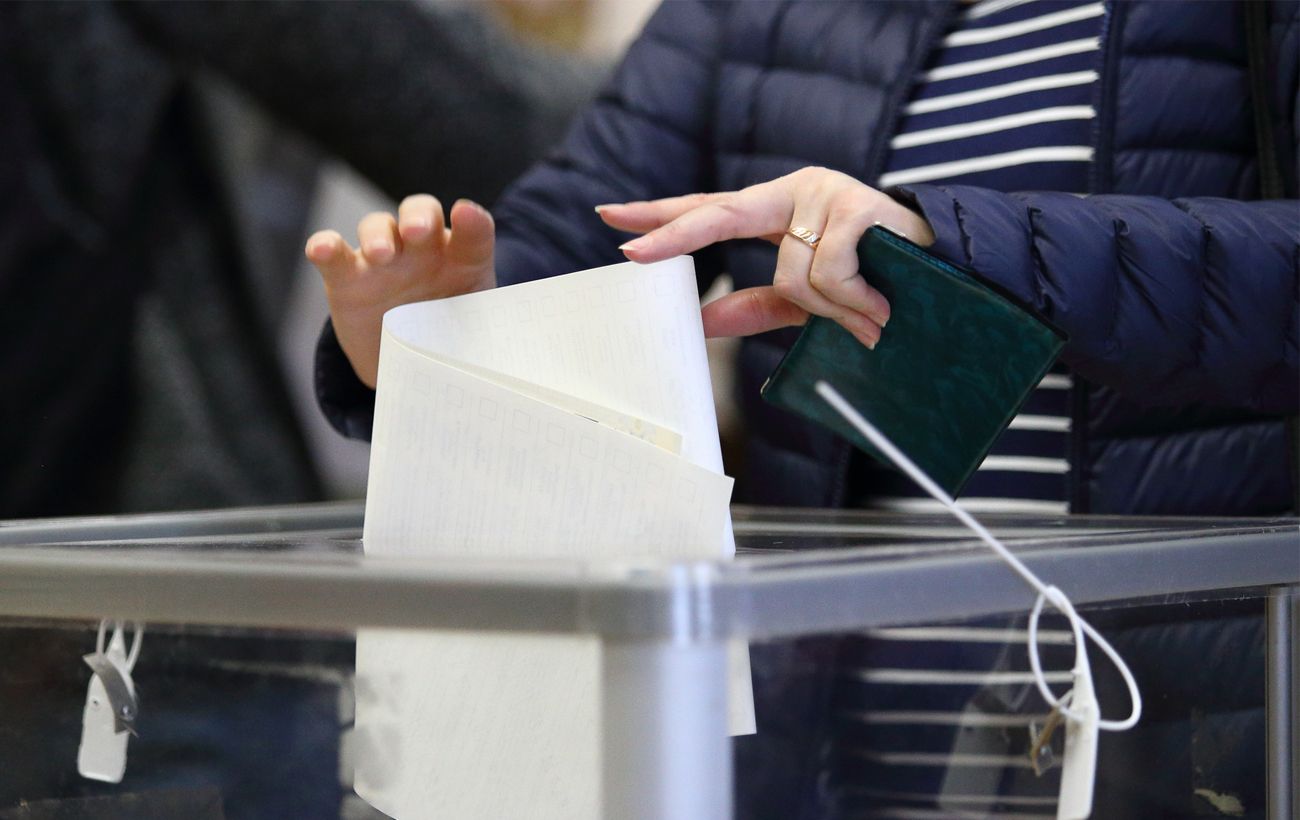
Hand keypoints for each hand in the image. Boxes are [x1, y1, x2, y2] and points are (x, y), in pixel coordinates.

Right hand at [305, 195, 494, 387]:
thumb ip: (481, 336)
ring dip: (378, 234)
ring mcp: (382, 259)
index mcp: (462, 259)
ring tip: (380, 255)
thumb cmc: (448, 338)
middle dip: (419, 217)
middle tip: (418, 232)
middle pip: (420, 212)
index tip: (468, 215)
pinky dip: (324, 247)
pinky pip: (333, 255)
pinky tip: (321, 248)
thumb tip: (491, 364)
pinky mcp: (346, 278)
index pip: (472, 232)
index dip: (472, 222)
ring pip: (377, 225)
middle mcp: (422, 248)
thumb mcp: (471, 337)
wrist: (408, 361)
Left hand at [596, 167, 932, 348]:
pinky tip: (880, 306)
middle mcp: (799, 191)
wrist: (956, 278)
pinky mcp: (862, 208)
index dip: (662, 216)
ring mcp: (831, 194)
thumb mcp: (809, 300)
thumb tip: (701, 320)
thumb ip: (759, 304)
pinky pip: (829, 273)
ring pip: (792, 273)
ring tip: (868, 314)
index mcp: (781, 208)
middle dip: (676, 235)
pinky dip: (853, 302)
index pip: (710, 209)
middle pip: (722, 212)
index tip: (610, 219)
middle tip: (632, 252)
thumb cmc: (880, 284)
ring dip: (830, 309)